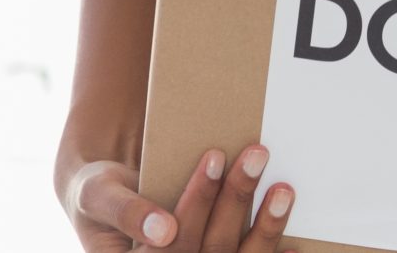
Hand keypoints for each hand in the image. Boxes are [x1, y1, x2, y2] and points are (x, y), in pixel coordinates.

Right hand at [60, 144, 296, 251]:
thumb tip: (165, 229)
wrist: (108, 197)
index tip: (213, 157)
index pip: (170, 243)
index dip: (197, 201)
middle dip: (234, 198)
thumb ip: (127, 211)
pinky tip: (297, 246)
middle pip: (208, 246)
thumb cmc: (100, 194)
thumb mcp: (99, 195)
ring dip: (264, 227)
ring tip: (283, 190)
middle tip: (255, 153)